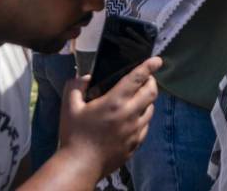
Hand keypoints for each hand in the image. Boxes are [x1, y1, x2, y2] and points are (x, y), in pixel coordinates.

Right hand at [56, 57, 160, 177]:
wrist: (81, 166)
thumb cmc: (74, 135)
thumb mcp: (69, 106)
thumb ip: (76, 86)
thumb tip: (87, 78)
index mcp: (115, 102)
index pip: (137, 78)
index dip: (149, 66)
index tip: (157, 60)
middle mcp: (130, 114)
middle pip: (152, 92)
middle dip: (151, 82)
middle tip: (145, 79)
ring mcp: (135, 131)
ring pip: (151, 109)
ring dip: (147, 100)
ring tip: (138, 99)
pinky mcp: (136, 144)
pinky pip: (145, 126)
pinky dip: (143, 118)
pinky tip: (133, 119)